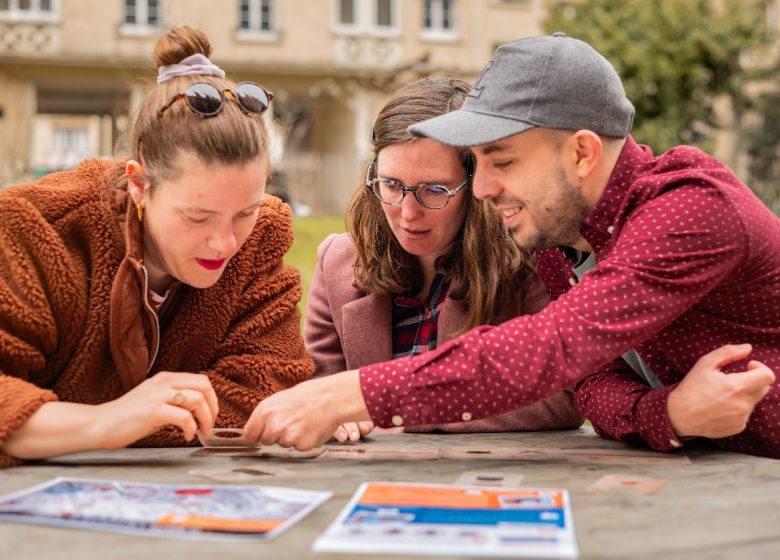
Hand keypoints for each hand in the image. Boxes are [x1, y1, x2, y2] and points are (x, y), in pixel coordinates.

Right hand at [95, 371, 218, 448]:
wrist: (100, 424)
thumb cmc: (127, 416)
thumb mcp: (154, 399)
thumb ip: (174, 398)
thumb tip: (198, 408)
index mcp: (165, 378)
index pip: (202, 381)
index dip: (212, 399)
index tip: (211, 415)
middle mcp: (164, 382)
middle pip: (204, 387)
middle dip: (213, 407)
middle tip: (209, 425)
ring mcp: (158, 395)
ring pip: (197, 400)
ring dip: (205, 419)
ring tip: (200, 432)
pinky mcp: (153, 411)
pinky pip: (184, 417)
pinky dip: (191, 428)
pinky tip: (186, 436)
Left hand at [243, 370, 369, 449]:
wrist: (331, 398)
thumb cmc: (306, 396)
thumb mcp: (279, 399)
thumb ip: (265, 415)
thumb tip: (255, 430)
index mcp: (264, 412)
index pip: (249, 435)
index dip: (256, 434)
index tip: (261, 434)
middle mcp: (274, 426)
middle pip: (266, 441)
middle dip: (275, 435)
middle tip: (290, 421)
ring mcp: (288, 437)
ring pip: (283, 444)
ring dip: (291, 437)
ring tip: (303, 422)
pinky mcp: (301, 446)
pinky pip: (297, 447)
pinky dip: (304, 440)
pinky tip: (310, 428)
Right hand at [667, 344, 774, 438]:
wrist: (679, 415)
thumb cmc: (691, 388)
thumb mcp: (705, 364)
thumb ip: (728, 352)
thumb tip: (748, 348)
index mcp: (735, 386)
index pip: (767, 376)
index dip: (761, 368)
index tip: (748, 366)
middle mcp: (742, 404)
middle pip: (764, 388)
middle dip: (753, 380)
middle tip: (735, 379)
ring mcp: (741, 418)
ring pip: (755, 401)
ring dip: (745, 394)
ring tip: (724, 394)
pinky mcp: (738, 427)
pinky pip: (746, 413)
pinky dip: (738, 407)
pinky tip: (722, 406)